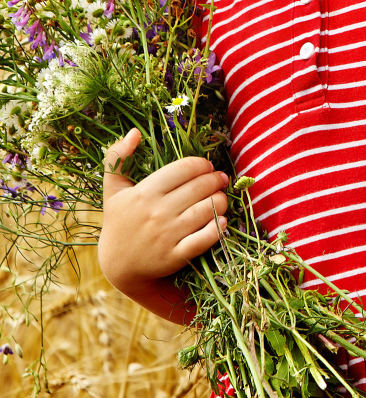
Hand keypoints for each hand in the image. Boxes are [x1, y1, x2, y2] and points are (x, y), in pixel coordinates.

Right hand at [98, 128, 228, 294]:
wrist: (119, 265)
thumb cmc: (120, 221)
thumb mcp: (113, 189)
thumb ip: (117, 158)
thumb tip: (134, 132)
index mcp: (144, 193)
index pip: (186, 168)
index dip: (202, 164)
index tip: (207, 167)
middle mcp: (156, 212)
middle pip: (201, 186)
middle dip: (217, 180)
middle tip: (219, 180)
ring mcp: (167, 235)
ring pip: (209, 208)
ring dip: (222, 200)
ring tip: (220, 198)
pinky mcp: (176, 255)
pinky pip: (207, 237)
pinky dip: (218, 227)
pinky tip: (221, 220)